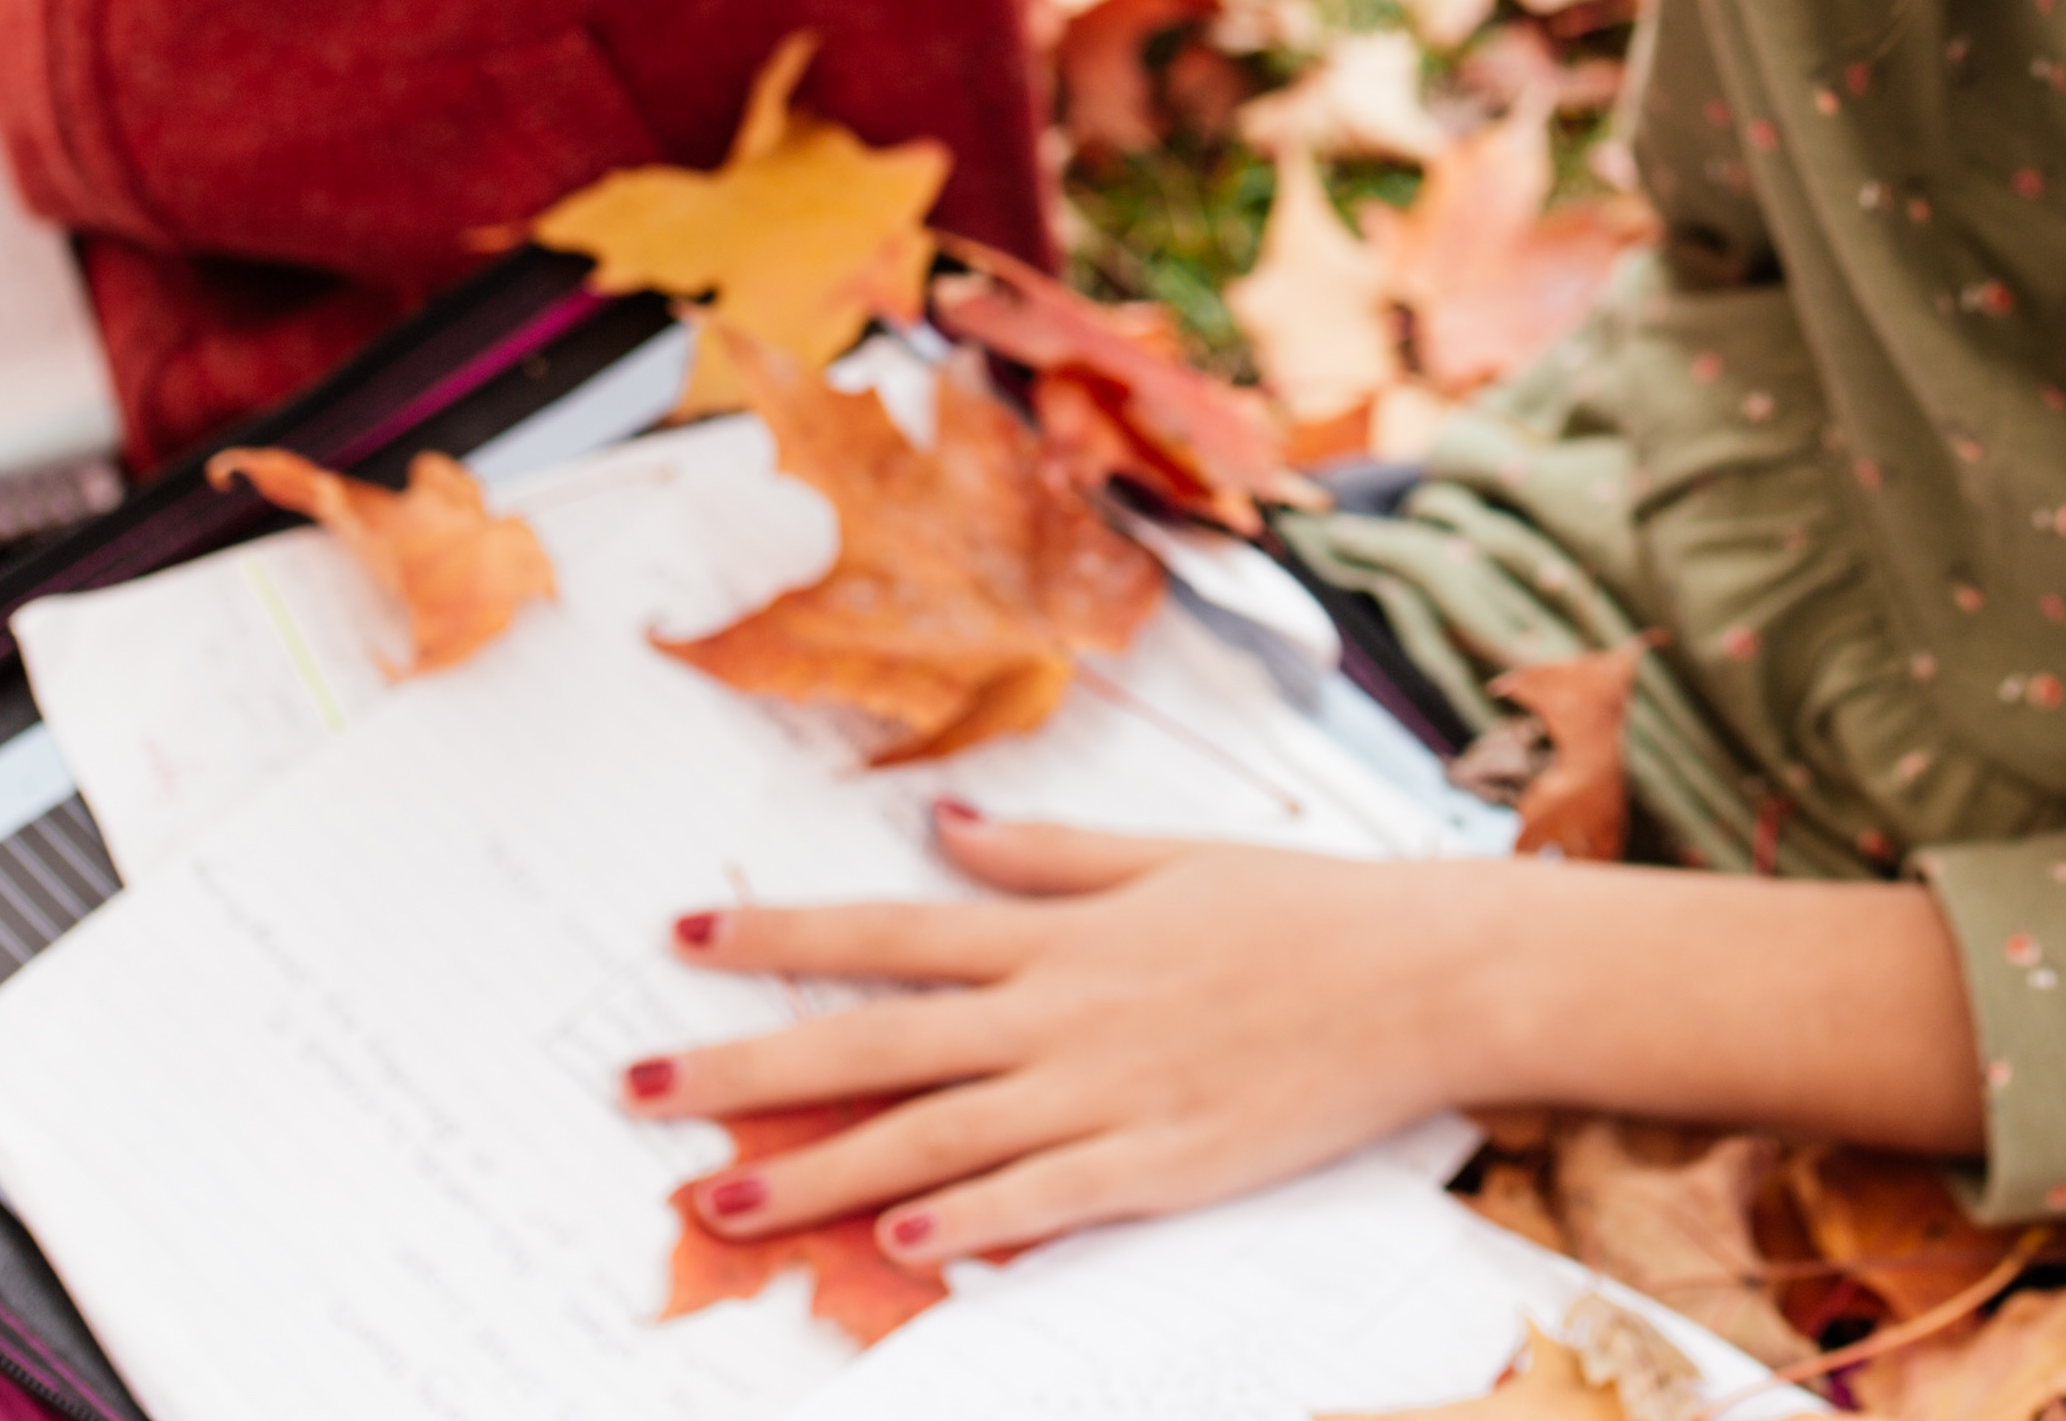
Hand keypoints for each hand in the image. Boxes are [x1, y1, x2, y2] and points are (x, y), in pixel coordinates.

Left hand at [631, 811, 1498, 1263]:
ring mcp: (1112, 1093)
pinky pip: (1051, 1198)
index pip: (890, 931)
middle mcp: (1065, 1010)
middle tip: (636, 1092)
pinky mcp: (1167, 1166)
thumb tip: (948, 823)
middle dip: (749, 1068)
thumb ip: (1051, 853)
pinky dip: (975, 1219)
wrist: (1429, 975)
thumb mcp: (1170, 857)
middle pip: (878, 1042)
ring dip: (820, 1170)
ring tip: (719, 1200)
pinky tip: (900, 1242)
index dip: (780, 934)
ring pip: (937, 1134)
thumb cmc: (1304, 911)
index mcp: (1061, 933)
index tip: (680, 937)